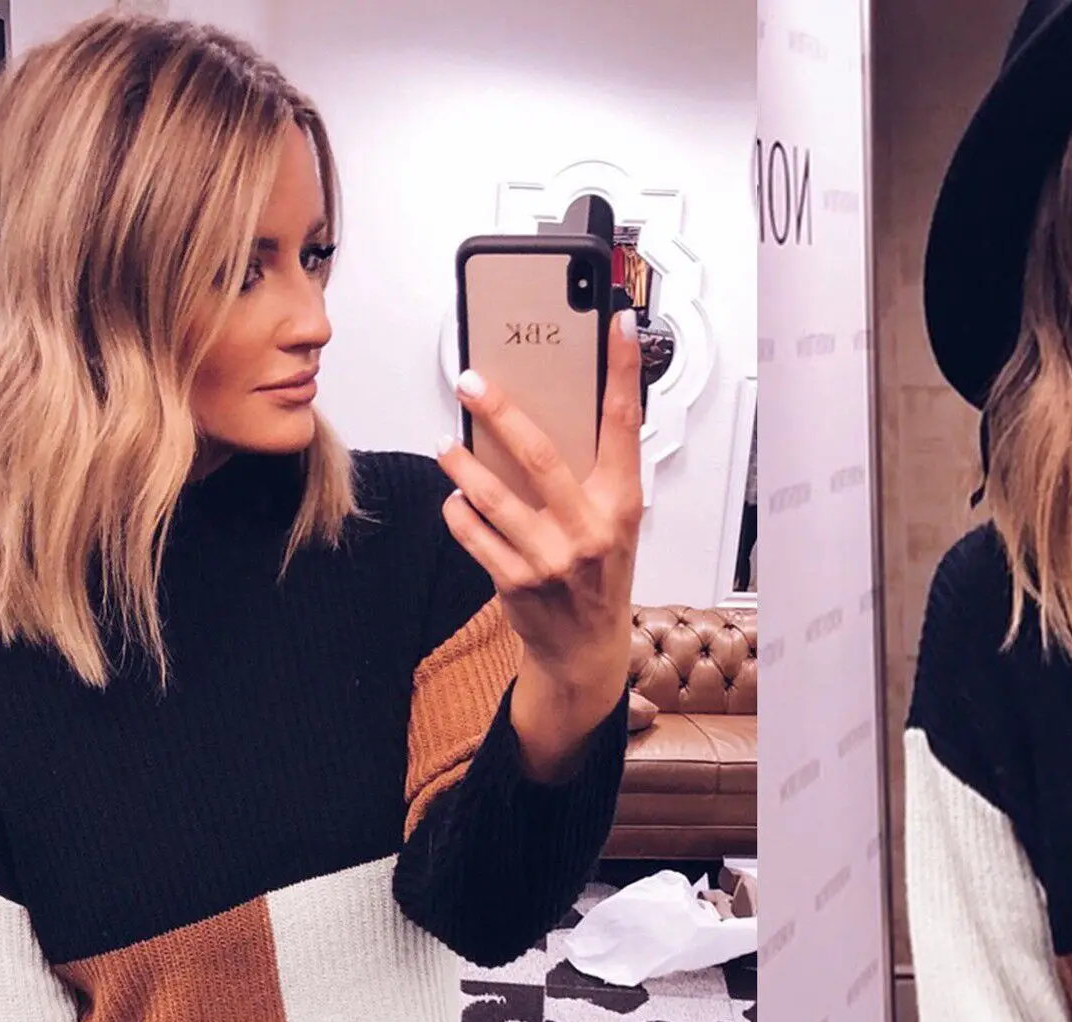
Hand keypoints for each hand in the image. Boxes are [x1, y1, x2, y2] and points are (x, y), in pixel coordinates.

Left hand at [436, 308, 645, 781]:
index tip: (614, 322)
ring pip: (492, 497)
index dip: (621, 370)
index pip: (624, 425)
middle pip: (540, 456)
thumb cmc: (598, 573)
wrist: (585, 649)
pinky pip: (472, 533)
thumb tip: (557, 406)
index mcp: (621, 504)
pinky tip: (458, 501)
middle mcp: (590, 531)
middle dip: (500, 412)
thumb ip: (595, 471)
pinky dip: (458, 512)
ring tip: (446, 445)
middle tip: (470, 381)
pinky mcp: (516, 582)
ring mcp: (551, 560)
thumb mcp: (614, 521)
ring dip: (460, 465)